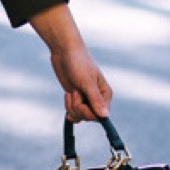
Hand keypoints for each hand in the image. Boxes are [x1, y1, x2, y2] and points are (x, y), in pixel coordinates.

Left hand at [28, 2, 112, 123]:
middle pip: (89, 117)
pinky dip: (68, 106)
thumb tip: (105, 116)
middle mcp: (98, 99)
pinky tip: (67, 95)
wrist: (64, 52)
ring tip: (72, 90)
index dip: (89, 113)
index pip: (101, 116)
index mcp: (105, 95)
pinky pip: (73, 112)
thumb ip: (95, 99)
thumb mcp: (87, 82)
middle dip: (78, 107)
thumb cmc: (79, 63)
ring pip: (79, 116)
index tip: (81, 102)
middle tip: (75, 92)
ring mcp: (86, 100)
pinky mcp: (76, 99)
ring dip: (71, 105)